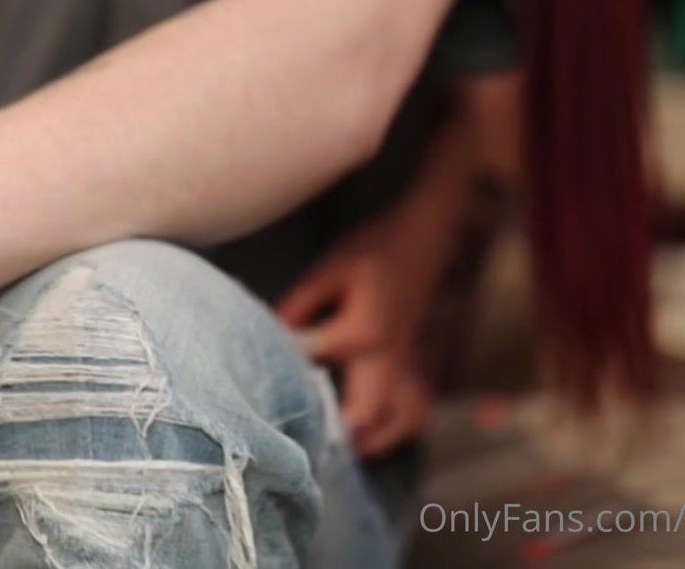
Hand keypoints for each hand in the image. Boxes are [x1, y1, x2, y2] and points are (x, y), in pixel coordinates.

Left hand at [277, 213, 440, 457]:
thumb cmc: (374, 249)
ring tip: (337, 446)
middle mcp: (388, 359)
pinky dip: (397, 428)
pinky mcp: (417, 364)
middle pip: (364, 415)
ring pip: (399, 421)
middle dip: (335, 433)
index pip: (312, 362)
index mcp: (362, 334)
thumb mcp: (329, 269)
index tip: (259, 376)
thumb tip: (272, 335)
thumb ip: (299, 305)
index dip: (285, 367)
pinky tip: (371, 434)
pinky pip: (415, 411)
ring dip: (372, 438)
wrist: (424, 238)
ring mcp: (407, 365)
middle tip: (301, 440)